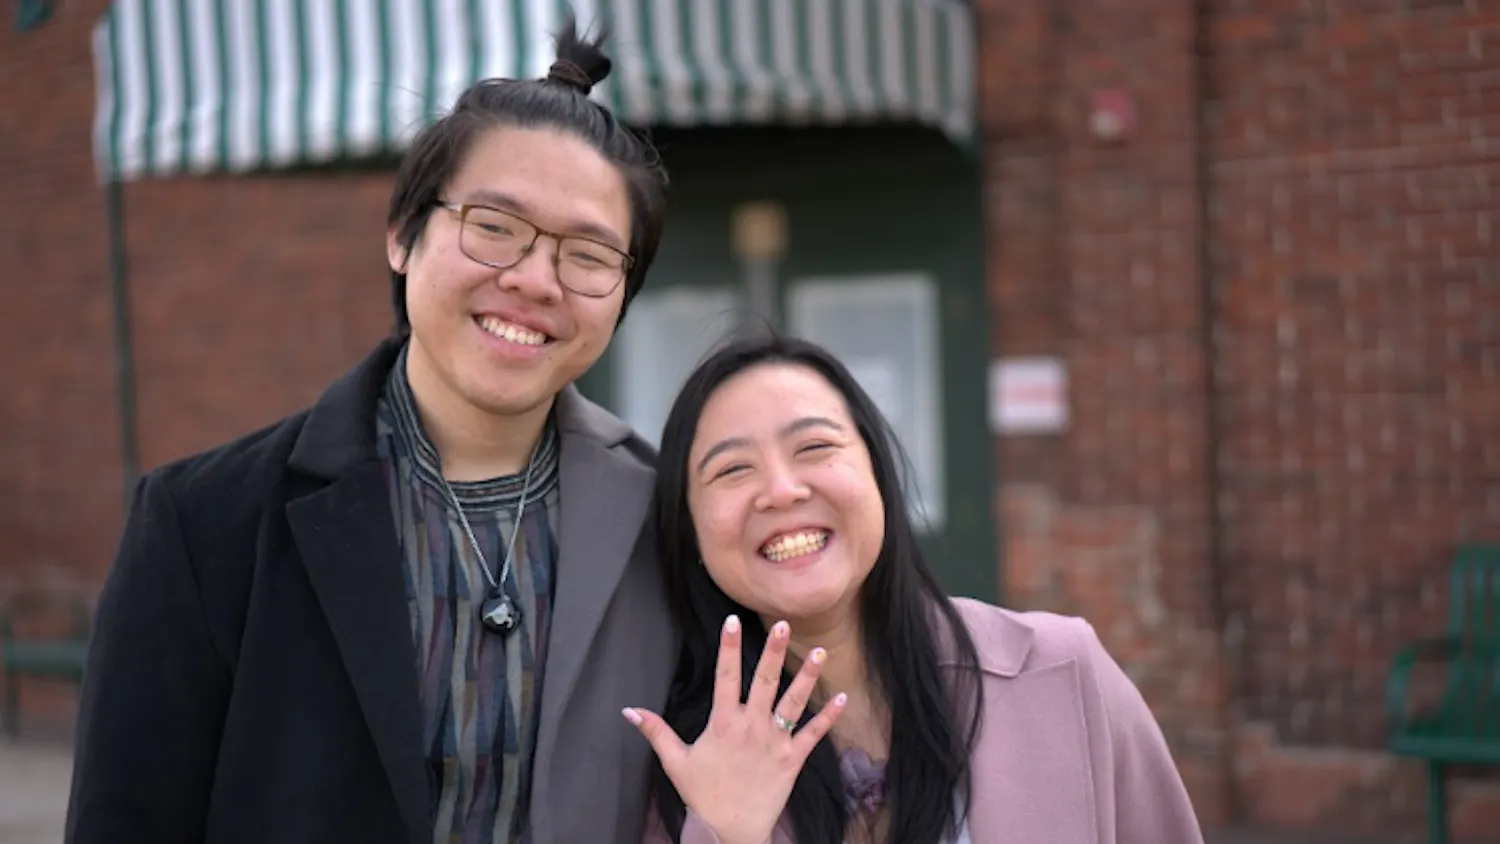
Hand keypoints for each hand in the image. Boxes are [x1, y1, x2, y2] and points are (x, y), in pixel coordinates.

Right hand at [625, 615, 846, 843]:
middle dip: (774, 651)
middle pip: (764, 681)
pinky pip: (813, 734)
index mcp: (723, 724)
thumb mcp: (675, 761)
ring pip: (794, 702)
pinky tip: (843, 698)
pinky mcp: (792, 760)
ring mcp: (774, 742)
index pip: (725, 677)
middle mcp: (751, 727)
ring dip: (808, 677)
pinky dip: (829, 717)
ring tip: (820, 652)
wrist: (729, 833)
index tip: (733, 621)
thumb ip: (655, 731)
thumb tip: (629, 710)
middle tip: (783, 623)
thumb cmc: (702, 795)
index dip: (729, 647)